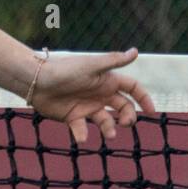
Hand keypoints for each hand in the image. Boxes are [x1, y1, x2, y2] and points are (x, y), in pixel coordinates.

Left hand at [28, 48, 157, 145]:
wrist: (35, 80)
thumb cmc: (64, 69)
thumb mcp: (92, 66)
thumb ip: (114, 61)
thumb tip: (136, 51)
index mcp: (106, 81)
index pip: (132, 89)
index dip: (144, 99)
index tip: (151, 111)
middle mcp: (99, 95)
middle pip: (124, 108)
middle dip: (128, 117)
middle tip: (125, 123)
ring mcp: (87, 107)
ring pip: (106, 122)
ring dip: (110, 128)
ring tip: (109, 134)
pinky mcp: (72, 118)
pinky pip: (82, 130)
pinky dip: (83, 135)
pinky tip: (82, 137)